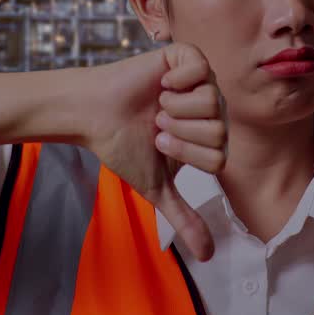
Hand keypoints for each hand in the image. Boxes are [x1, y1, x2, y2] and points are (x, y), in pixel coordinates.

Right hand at [83, 42, 227, 260]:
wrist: (94, 114)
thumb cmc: (123, 146)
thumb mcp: (157, 186)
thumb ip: (184, 217)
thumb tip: (207, 256)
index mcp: (208, 137)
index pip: (219, 157)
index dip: (186, 153)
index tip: (159, 143)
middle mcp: (210, 108)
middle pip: (219, 130)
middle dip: (180, 132)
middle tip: (157, 124)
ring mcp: (201, 81)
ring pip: (212, 101)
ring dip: (176, 108)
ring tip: (157, 105)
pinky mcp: (186, 57)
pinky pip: (200, 69)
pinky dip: (177, 80)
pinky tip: (161, 84)